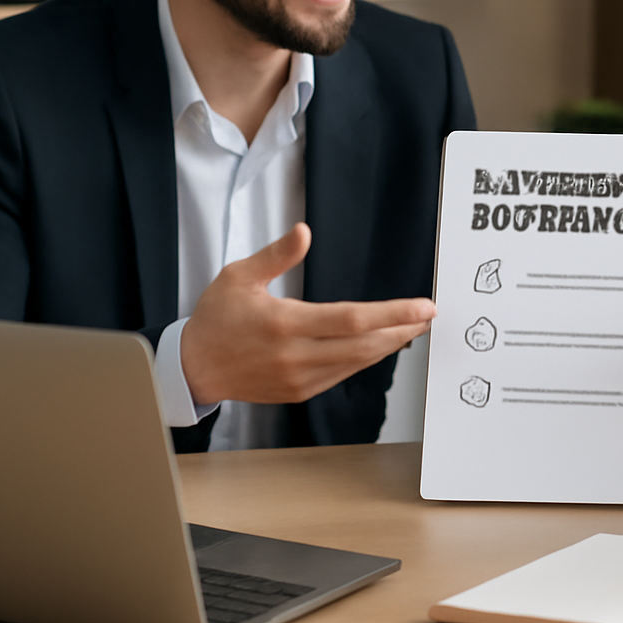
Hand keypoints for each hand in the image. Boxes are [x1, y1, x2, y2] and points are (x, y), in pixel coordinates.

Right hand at [181, 223, 435, 405]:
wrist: (194, 368)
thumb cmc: (217, 318)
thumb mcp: (239, 276)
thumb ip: (276, 255)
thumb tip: (305, 231)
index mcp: (284, 323)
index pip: (352, 319)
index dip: (392, 313)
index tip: (423, 307)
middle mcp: (295, 355)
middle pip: (364, 344)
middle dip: (402, 330)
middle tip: (428, 316)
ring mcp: (299, 378)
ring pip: (357, 362)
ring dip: (389, 345)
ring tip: (413, 327)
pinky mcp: (299, 391)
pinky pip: (342, 374)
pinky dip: (365, 358)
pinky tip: (380, 345)